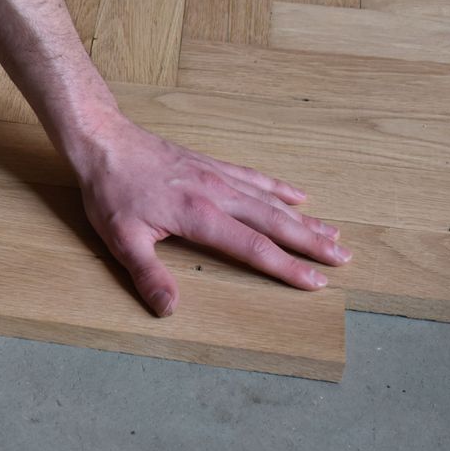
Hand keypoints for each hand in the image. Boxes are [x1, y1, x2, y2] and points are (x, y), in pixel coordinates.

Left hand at [72, 113, 352, 315]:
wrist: (105, 142)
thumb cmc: (111, 191)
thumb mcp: (121, 239)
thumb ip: (148, 274)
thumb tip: (169, 309)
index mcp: (200, 216)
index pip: (253, 248)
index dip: (287, 267)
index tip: (316, 282)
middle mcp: (217, 194)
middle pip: (274, 222)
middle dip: (311, 242)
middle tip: (344, 258)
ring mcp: (217, 176)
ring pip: (270, 199)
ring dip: (304, 218)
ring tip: (334, 233)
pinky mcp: (211, 164)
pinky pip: (254, 177)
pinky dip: (279, 188)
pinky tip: (299, 195)